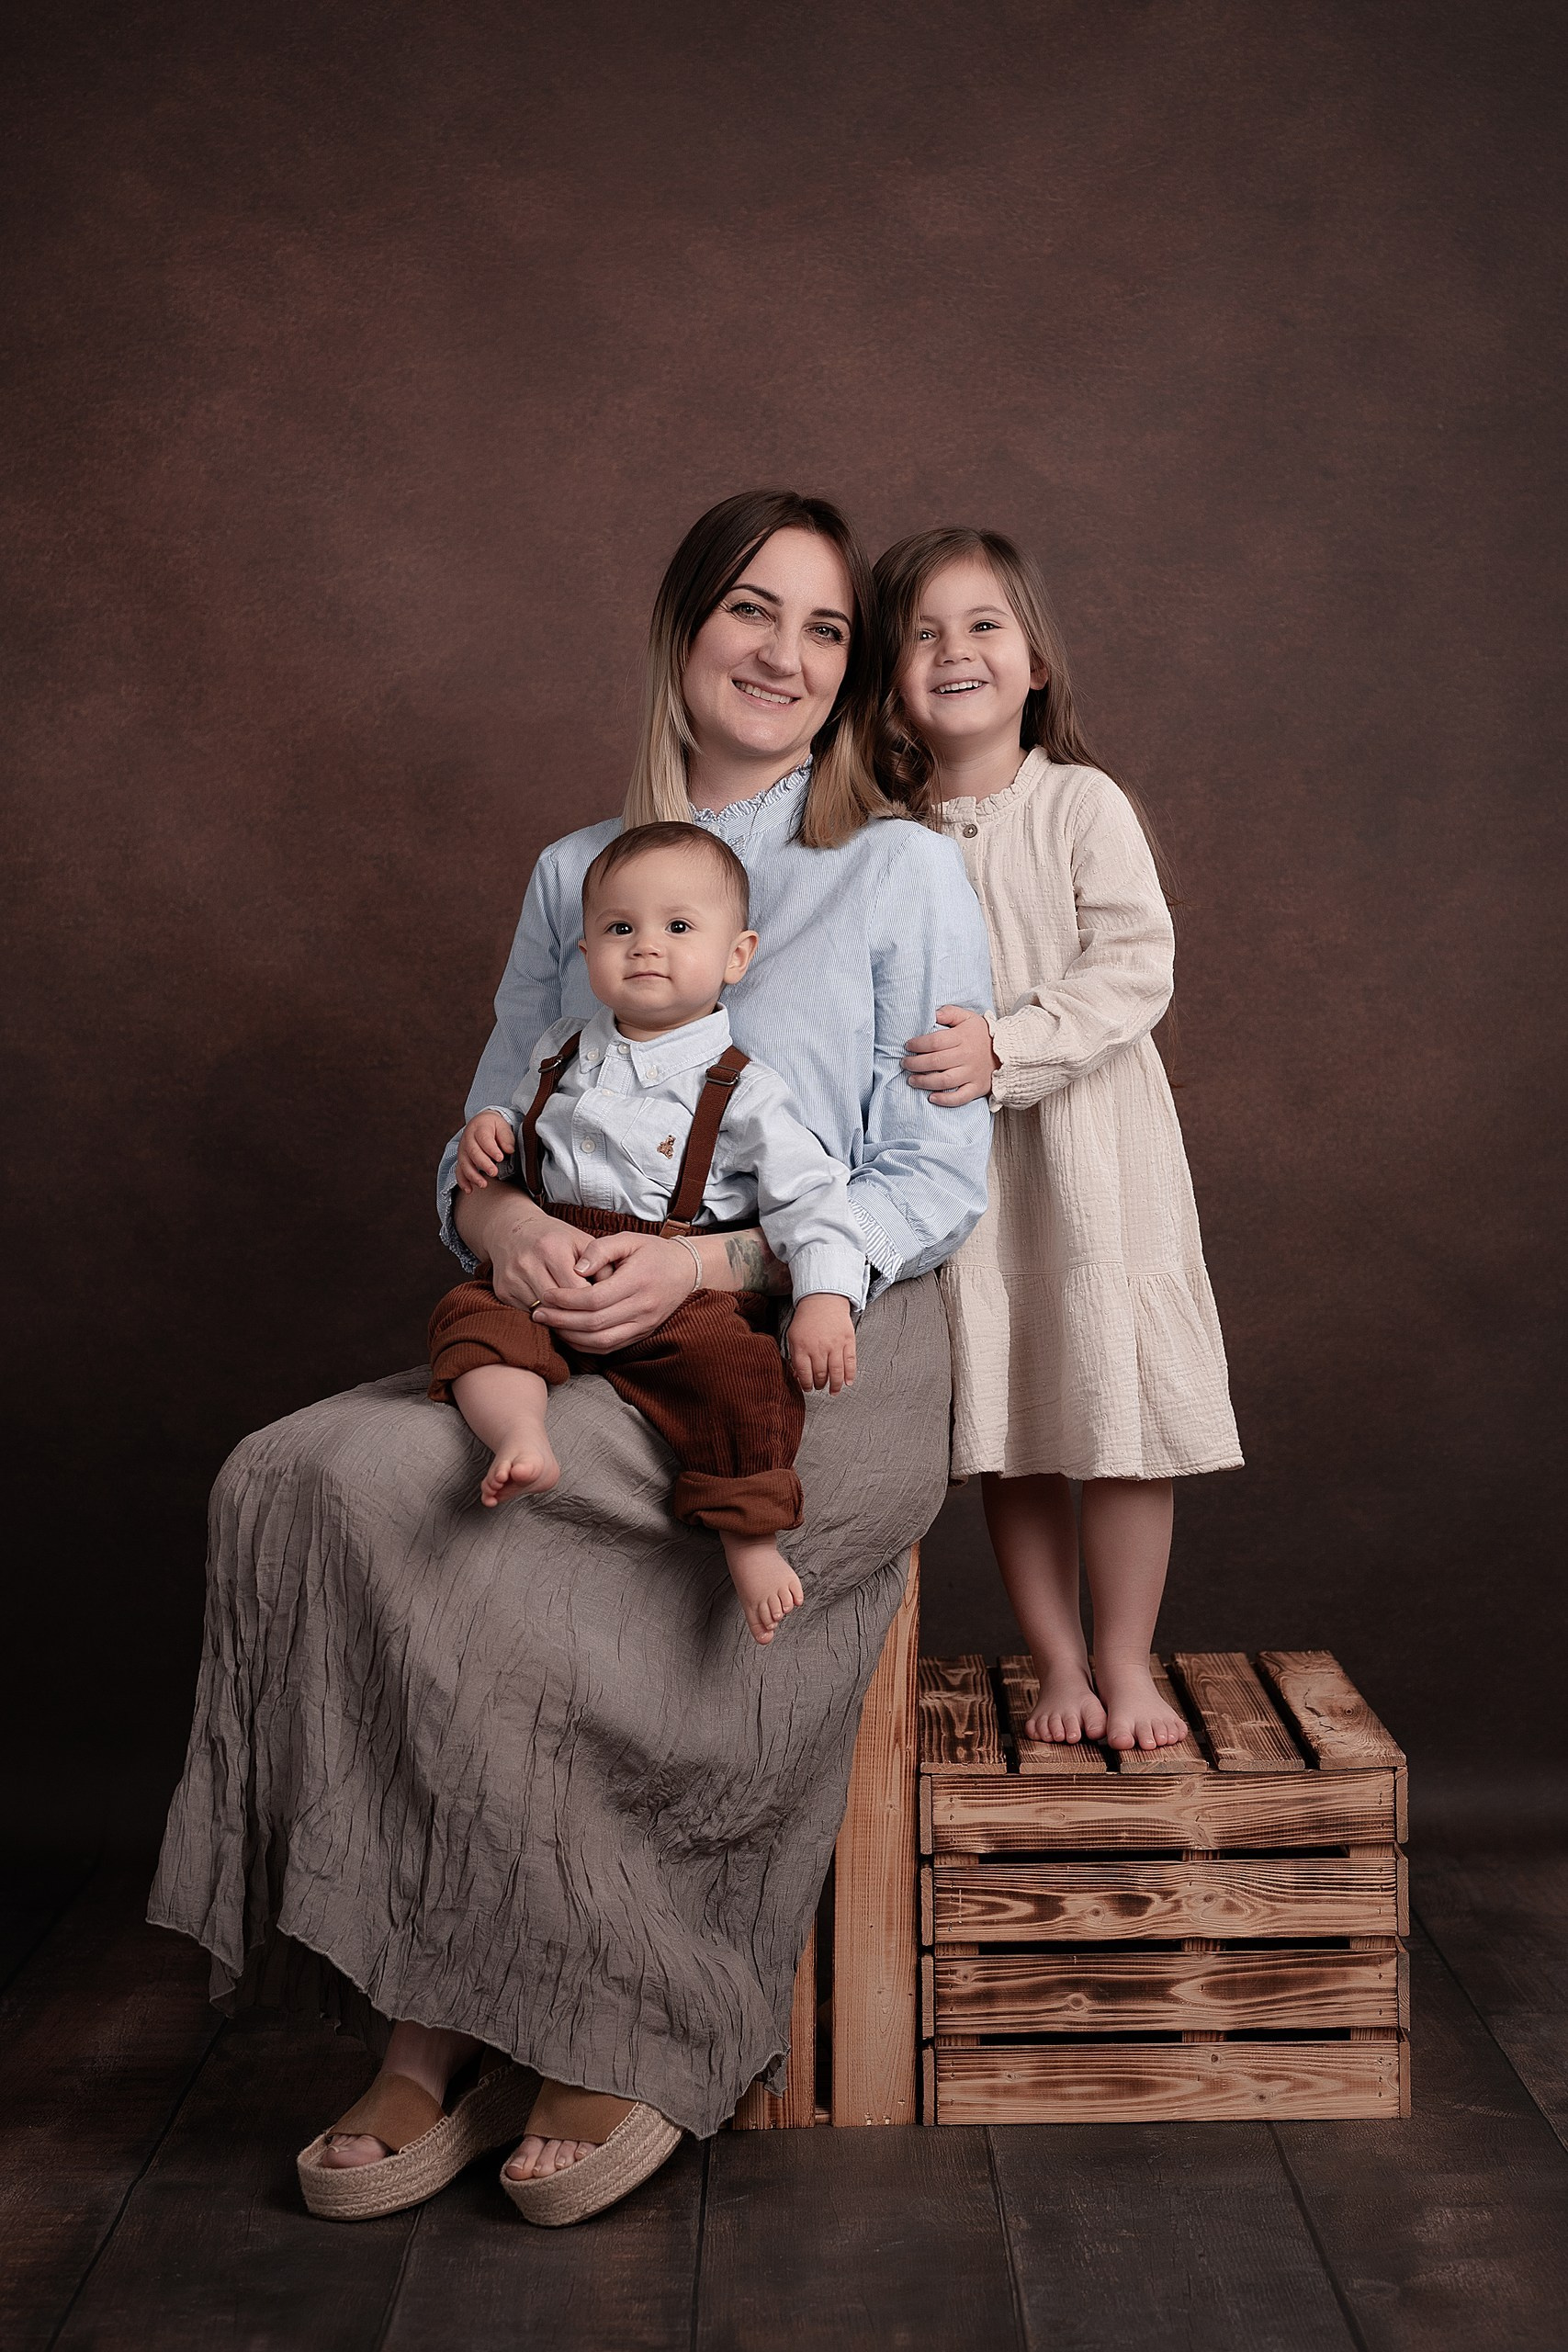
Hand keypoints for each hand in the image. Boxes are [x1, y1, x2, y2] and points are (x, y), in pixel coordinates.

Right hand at [456, 1111, 517, 1192]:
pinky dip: (463, 1181)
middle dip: (483, 1164)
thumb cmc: (494, 1127)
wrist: (480, 1123)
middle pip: (473, 1152)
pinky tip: (469, 1190)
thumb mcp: (502, 1126)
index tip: (500, 1158)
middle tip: (494, 1172)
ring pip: (464, 1163)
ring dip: (473, 1175)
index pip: (484, 1138)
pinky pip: (459, 1171)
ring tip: (483, 1185)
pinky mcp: (461, 1160)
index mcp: (479, 1128)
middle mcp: (468, 1139)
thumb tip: (509, 1150)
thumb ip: (506, 1138)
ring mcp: (463, 1150)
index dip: (491, 1149)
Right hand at [487, 1207, 596, 1313]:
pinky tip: (553, 1310)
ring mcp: (512, 1278)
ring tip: (574, 1315)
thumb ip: (601, 1265)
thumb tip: (615, 1293)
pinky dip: (542, 1316)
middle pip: (558, 1305)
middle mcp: (527, 1263)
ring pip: (542, 1313)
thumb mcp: (581, 1242)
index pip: (577, 1290)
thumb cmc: (555, 1238)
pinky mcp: (502, 1291)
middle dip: (576, 1314)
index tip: (602, 1305)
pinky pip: (527, 1313)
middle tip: (591, 1317)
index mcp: (551, 1248)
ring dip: (559, 1318)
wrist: (512, 1229)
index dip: (592, 1302)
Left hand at [535, 1229, 698, 1352]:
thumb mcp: (629, 1239)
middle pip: (594, 1324)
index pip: (595, 1299)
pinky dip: (586, 1346)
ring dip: (571, 1336)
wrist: (687, 1272)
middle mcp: (642, 1307)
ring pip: (601, 1341)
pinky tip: (569, 1335)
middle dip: (561, 1321)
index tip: (547, 1294)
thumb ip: (600, 1248)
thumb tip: (577, 1268)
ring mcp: (644, 1325)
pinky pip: (610, 1348)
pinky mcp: (642, 1334)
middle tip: (538, 1313)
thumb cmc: (654, 1252)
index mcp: (638, 1281)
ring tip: (549, 1325)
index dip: (567, 1300)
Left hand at [787, 1293, 856, 1394]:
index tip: (807, 1388)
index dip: (806, 1384)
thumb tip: (798, 1377)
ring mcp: (835, 1345)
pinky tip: (848, 1383)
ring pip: (836, 1372)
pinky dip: (850, 1375)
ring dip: (835, 1385)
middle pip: (820, 1374)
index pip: (804, 1373)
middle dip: (819, 1385)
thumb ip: (795, 1357)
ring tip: (833, 1391)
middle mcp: (819, 1348)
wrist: (823, 1300)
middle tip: (819, 1387)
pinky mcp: (848, 1341)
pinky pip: (850, 1362)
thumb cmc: (807, 1320)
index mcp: (802, 1347)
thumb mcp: (793, 1337)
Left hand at [902, 1005, 997, 1106]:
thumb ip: (950, 1012)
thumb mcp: (968, 1017)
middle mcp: (967, 1056)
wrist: (1010, 1052)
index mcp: (963, 1037)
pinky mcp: (977, 1088)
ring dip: (924, 1081)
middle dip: (915, 1063)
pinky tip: (931, 1098)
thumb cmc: (982, 1034)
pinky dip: (945, 1100)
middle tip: (905, 1063)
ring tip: (911, 1080)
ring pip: (944, 1080)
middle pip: (936, 1061)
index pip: (935, 1042)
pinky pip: (960, 1097)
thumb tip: (933, 1013)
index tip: (908, 1046)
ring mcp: (972, 1074)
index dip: (918, 1044)